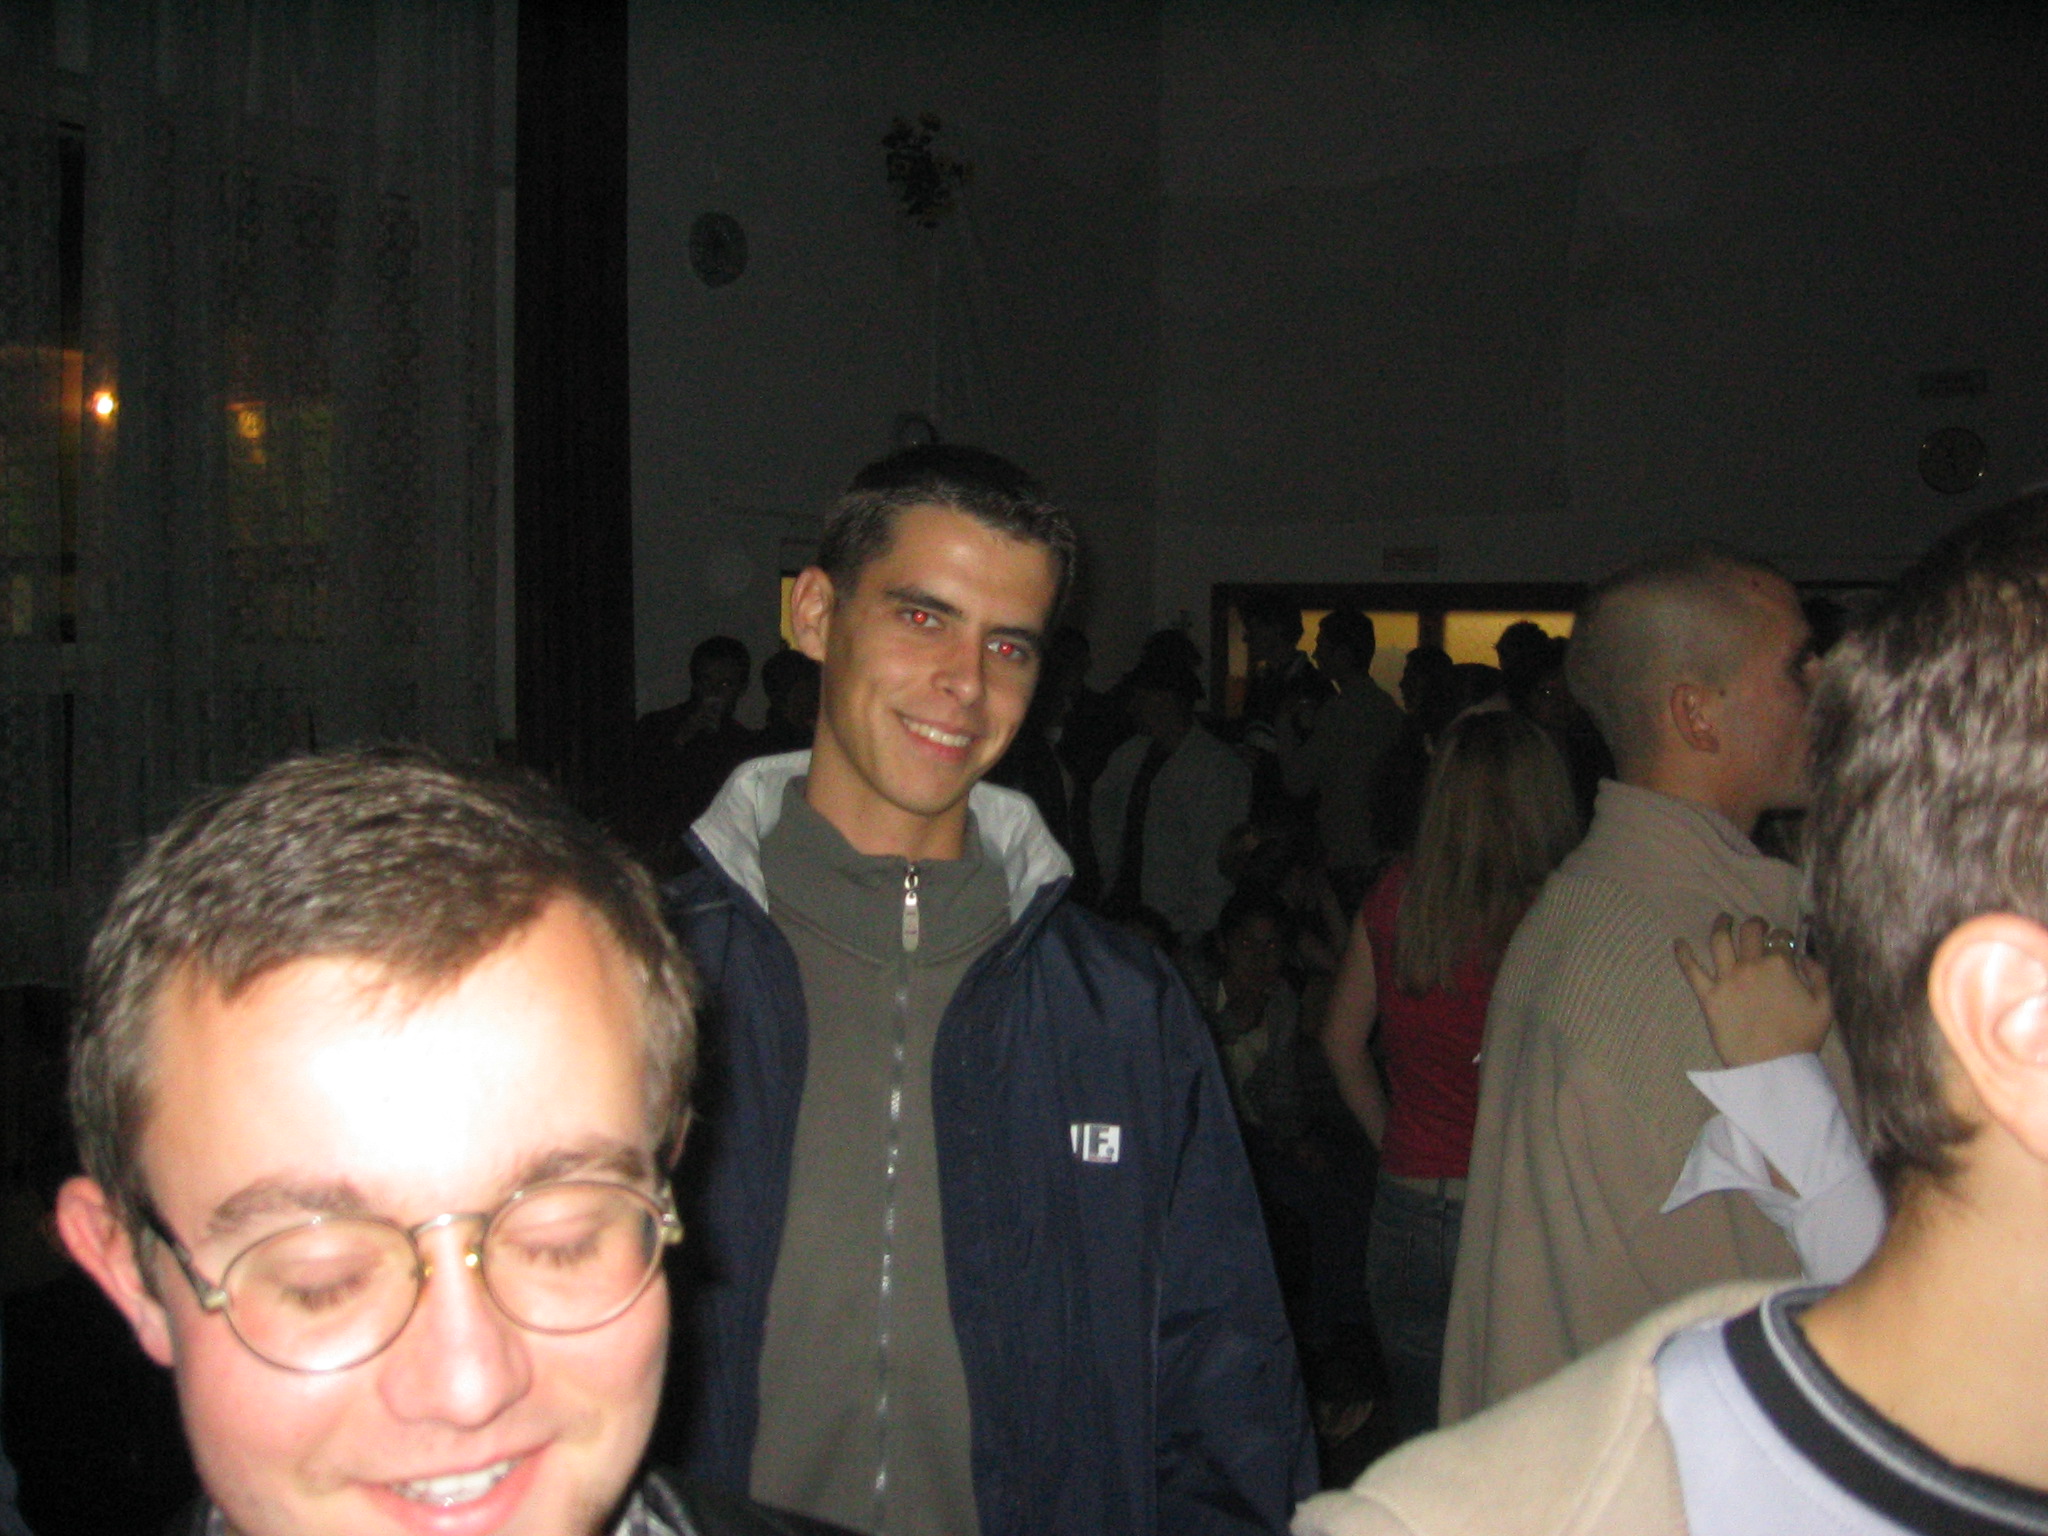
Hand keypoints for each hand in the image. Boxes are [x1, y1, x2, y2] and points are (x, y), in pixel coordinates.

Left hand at [1675, 914, 1832, 1067]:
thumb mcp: (1824, 1005)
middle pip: (1749, 932)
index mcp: (1780, 965)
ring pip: (1719, 940)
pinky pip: (1690, 969)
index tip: (1781, 939)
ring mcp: (1727, 979)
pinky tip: (1678, 942)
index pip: (1780, 938)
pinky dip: (1682, 953)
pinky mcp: (1708, 995)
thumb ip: (1819, 975)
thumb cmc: (1802, 1039)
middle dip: (1754, 923)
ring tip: (1723, 919)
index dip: (1782, 936)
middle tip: (1755, 924)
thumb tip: (1805, 955)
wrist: (1773, 1066)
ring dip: (1721, 925)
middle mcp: (1751, 966)